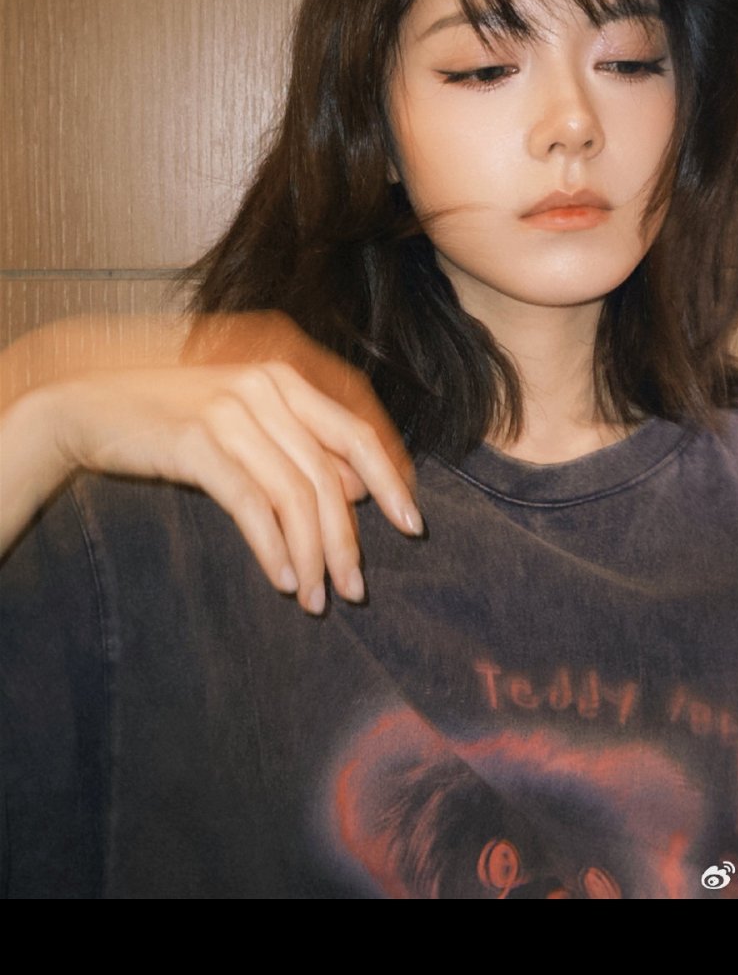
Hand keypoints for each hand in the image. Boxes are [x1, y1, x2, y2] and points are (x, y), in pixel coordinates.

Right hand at [31, 321, 422, 613]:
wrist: (89, 407)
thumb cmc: (172, 417)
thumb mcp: (244, 422)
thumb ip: (300, 446)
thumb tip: (360, 491)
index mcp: (285, 377)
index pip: (357, 430)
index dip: (392, 479)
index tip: (411, 524)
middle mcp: (265, 387)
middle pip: (331, 474)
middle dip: (350, 538)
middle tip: (357, 589)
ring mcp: (231, 411)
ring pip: (297, 495)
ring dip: (314, 555)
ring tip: (318, 598)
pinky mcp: (198, 442)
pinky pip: (252, 504)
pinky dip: (273, 548)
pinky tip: (283, 578)